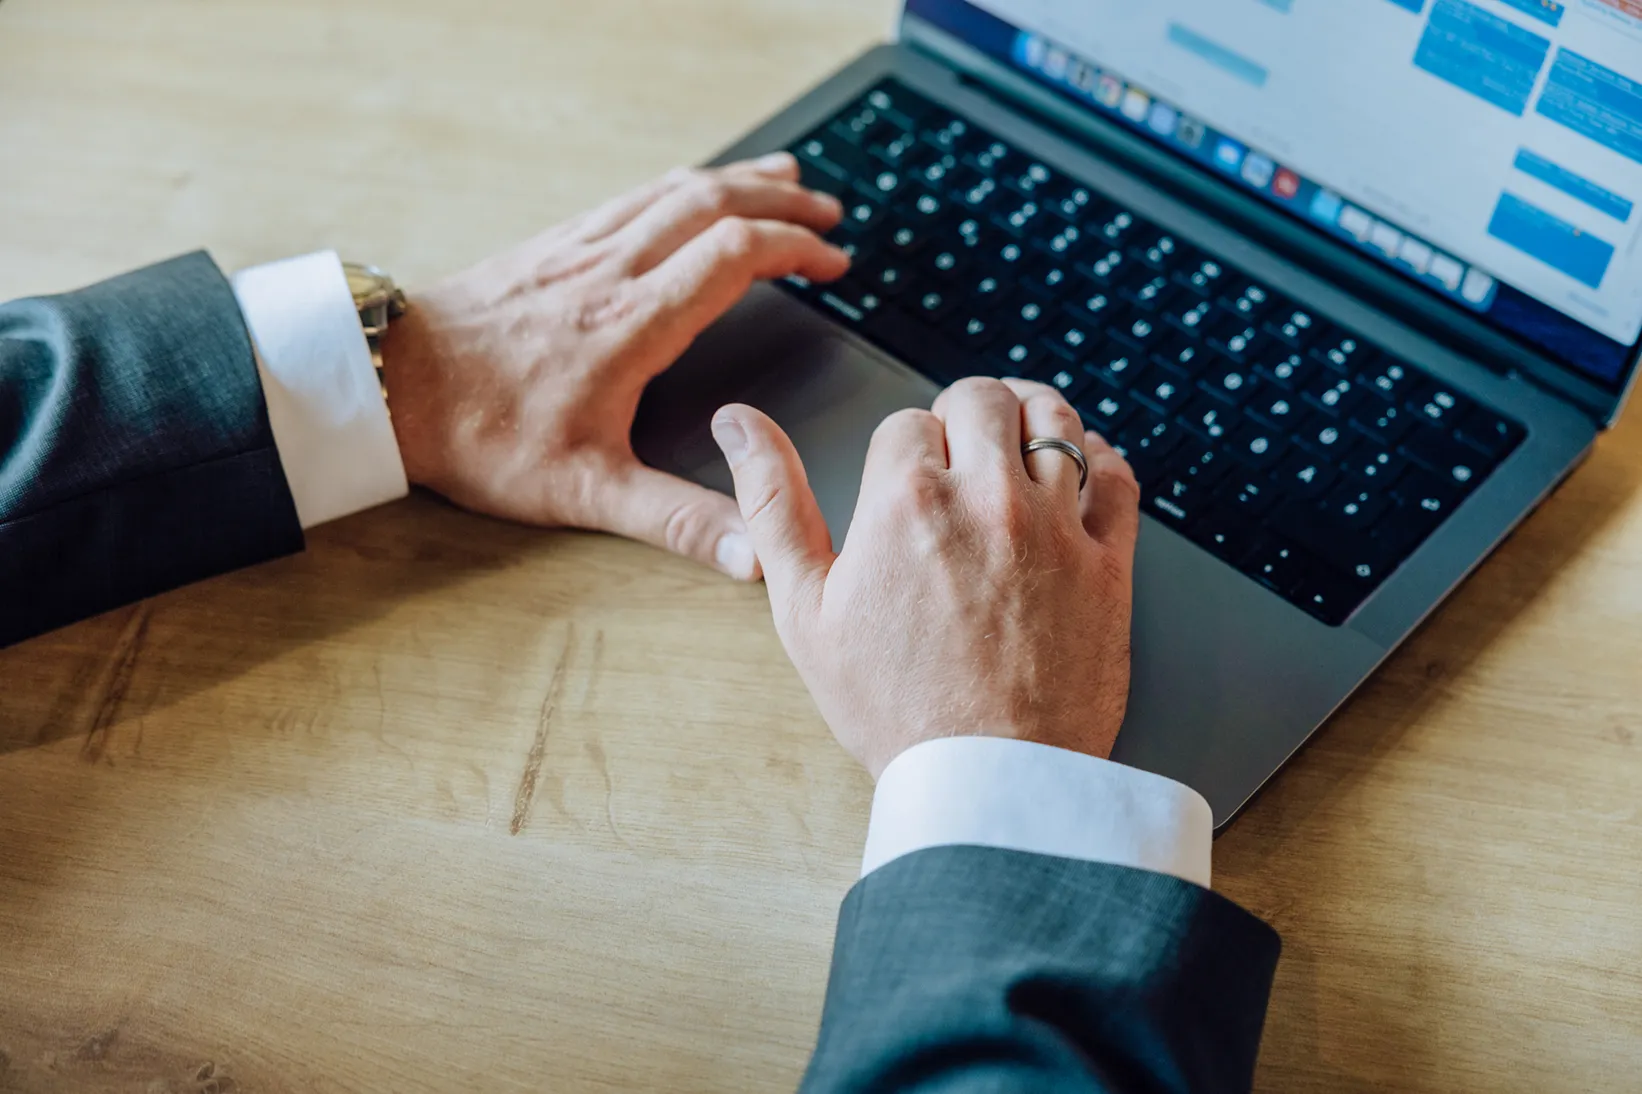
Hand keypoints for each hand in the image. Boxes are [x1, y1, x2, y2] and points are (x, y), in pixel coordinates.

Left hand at [378, 153, 848, 579]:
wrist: (383, 389)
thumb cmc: (479, 438)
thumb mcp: (584, 493)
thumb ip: (676, 520)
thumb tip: (754, 554)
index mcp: (632, 324)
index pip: (734, 255)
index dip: (794, 250)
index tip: (835, 264)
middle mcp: (609, 271)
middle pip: (711, 204)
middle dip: (780, 204)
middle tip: (828, 216)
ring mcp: (576, 249)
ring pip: (670, 189)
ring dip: (735, 180)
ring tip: (781, 179)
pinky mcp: (548, 247)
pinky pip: (629, 197)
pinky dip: (678, 185)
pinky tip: (686, 193)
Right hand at [713, 377, 1140, 777]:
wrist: (989, 783)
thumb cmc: (894, 710)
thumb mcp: (804, 610)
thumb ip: (771, 502)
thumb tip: (737, 423)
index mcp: (906, 502)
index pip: (905, 422)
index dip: (900, 449)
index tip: (902, 484)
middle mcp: (987, 498)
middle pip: (981, 399)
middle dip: (961, 416)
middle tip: (956, 454)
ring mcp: (1056, 526)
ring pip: (1054, 418)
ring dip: (1029, 420)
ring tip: (1012, 447)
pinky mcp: (1110, 562)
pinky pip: (1117, 475)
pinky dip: (1097, 460)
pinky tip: (1076, 477)